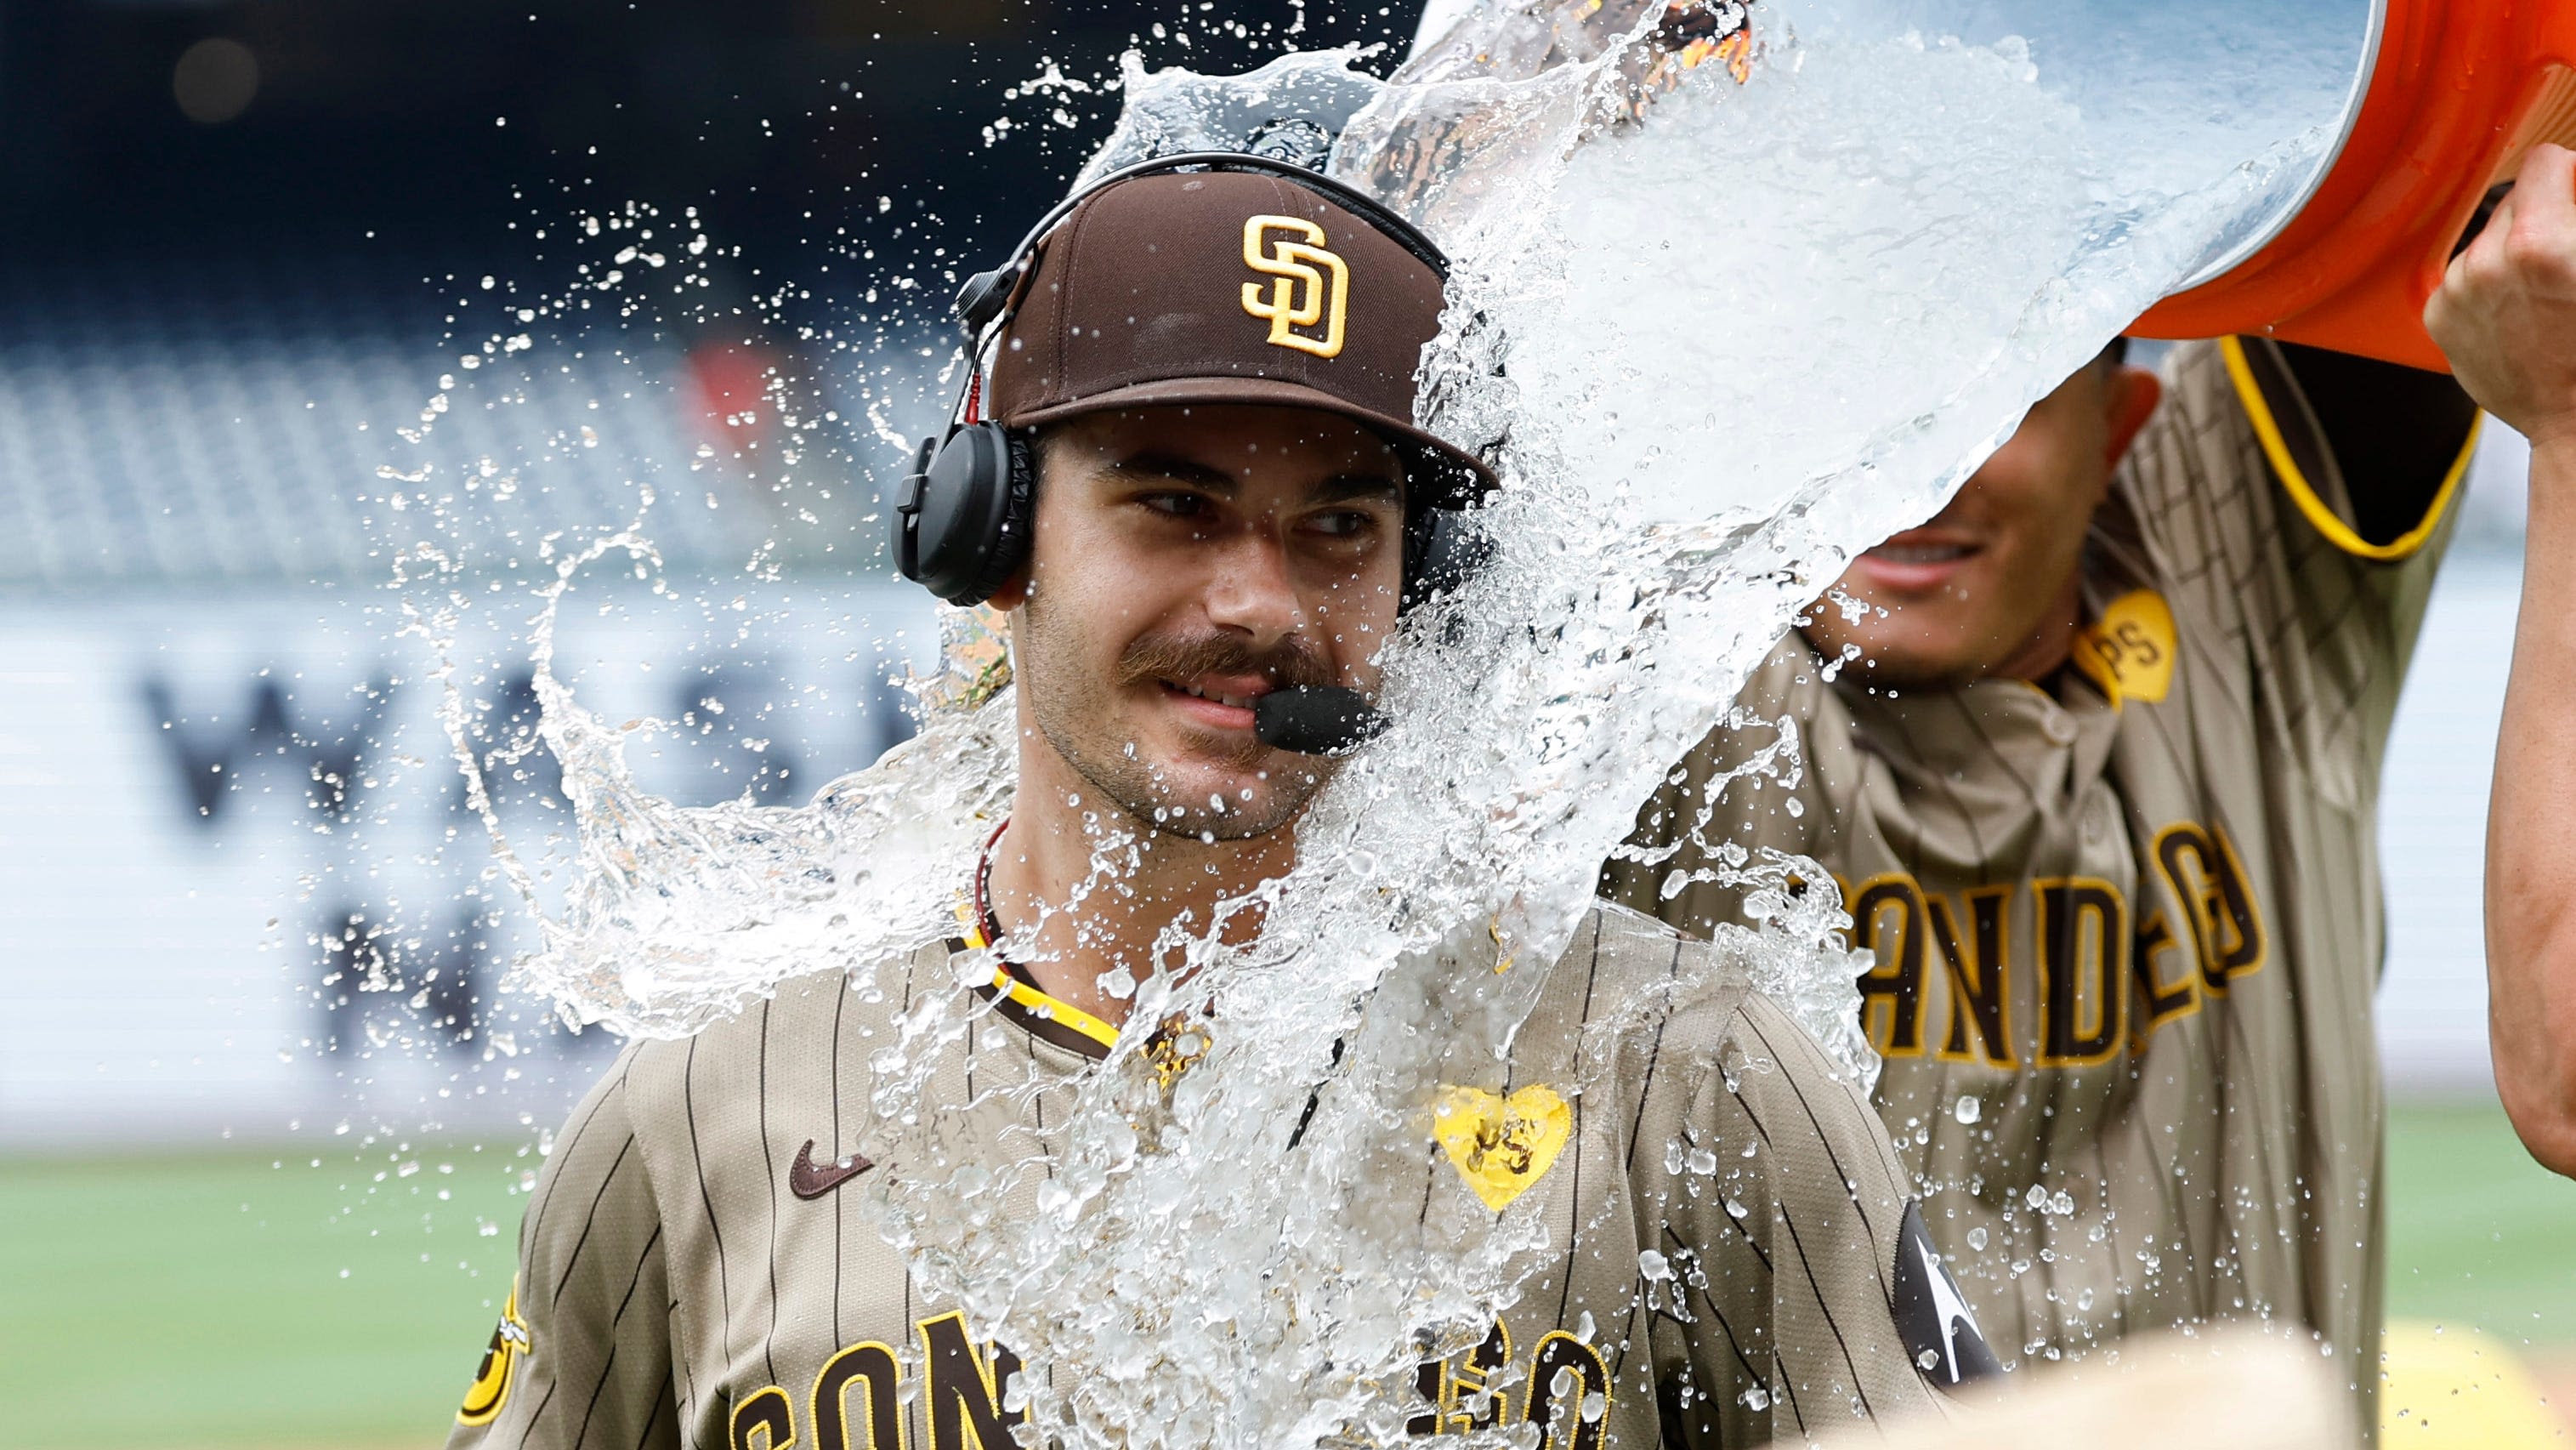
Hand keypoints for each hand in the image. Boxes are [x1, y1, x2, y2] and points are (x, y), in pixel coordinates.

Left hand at [2425, 143, 2575, 450]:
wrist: (2574, 418)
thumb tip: (2567, 174)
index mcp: (2540, 245)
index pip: (2545, 162)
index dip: (2568, 177)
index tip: (2574, 196)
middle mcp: (2487, 263)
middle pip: (2513, 199)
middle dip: (2542, 217)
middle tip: (2564, 257)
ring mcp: (2456, 290)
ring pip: (2486, 237)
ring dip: (2511, 251)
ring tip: (2541, 292)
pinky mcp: (2438, 315)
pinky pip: (2462, 274)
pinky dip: (2485, 284)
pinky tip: (2515, 313)